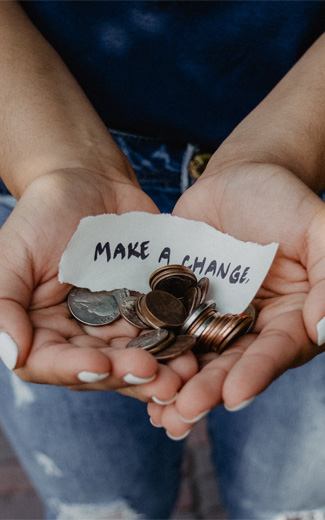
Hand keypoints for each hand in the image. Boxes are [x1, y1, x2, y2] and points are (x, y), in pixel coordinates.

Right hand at [0, 169, 197, 401]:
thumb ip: (4, 303)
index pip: (51, 363)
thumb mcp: (13, 254)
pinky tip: (197, 350)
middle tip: (158, 379)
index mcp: (42, 330)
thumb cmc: (44, 214)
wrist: (90, 183)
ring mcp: (117, 325)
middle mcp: (80, 335)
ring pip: (137, 357)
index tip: (100, 364)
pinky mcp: (148, 309)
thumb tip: (11, 353)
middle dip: (128, 375)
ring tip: (186, 375)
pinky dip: (179, 343)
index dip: (74, 369)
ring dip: (161, 370)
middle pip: (102, 369)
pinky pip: (164, 331)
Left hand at [147, 160, 324, 436]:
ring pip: (196, 356)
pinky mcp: (180, 304)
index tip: (234, 395)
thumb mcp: (317, 230)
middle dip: (208, 390)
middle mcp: (251, 327)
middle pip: (231, 364)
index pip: (276, 350)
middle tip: (183, 414)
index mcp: (289, 318)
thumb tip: (323, 331)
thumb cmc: (284, 200)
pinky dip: (153, 352)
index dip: (257, 372)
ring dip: (177, 385)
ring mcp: (213, 317)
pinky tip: (134, 374)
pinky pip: (166, 330)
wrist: (238, 177)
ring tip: (158, 412)